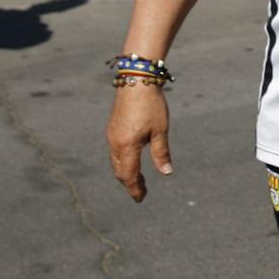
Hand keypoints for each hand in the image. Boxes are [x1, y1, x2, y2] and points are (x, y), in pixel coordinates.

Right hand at [107, 85, 173, 201]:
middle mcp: (115, 143)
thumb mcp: (160, 130)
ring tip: (138, 180)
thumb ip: (161, 153)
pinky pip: (114, 152)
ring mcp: (112, 135)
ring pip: (115, 162)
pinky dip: (122, 162)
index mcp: (127, 146)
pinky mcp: (112, 128)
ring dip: (125, 173)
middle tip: (141, 193)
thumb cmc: (151, 104)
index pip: (129, 176)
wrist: (136, 79)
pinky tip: (132, 160)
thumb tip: (166, 173)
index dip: (135, 189)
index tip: (141, 199)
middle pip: (120, 171)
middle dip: (130, 183)